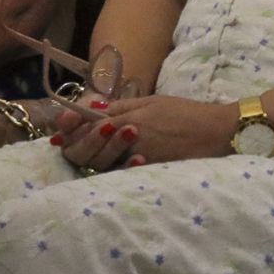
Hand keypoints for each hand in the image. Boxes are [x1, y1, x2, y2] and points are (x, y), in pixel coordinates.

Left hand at [50, 96, 238, 170]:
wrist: (216, 133)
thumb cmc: (186, 114)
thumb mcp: (152, 102)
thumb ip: (122, 105)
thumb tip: (92, 107)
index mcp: (130, 118)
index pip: (91, 122)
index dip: (71, 124)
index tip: (56, 127)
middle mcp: (130, 139)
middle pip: (91, 145)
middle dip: (74, 143)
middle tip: (60, 141)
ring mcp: (138, 157)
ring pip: (102, 161)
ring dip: (89, 155)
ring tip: (80, 150)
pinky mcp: (148, 170)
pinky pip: (121, 171)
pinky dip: (110, 166)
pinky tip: (106, 162)